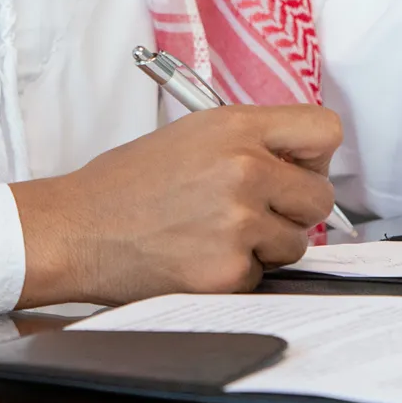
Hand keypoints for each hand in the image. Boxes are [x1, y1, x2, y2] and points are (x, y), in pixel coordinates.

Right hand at [12, 105, 341, 306]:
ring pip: (297, 242)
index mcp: (236, 128)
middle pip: (321, 196)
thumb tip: (303, 163)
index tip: (297, 169)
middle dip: (295, 209)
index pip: (325, 130)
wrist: (76, 229)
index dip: (315, 156)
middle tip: (255, 210)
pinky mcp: (229, 271)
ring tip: (216, 233)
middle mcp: (245, 170)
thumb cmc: (128, 183)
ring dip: (267, 244)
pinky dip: (239, 272)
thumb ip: (252, 141)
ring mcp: (238, 223)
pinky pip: (264, 274)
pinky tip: (200, 256)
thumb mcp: (192, 134)